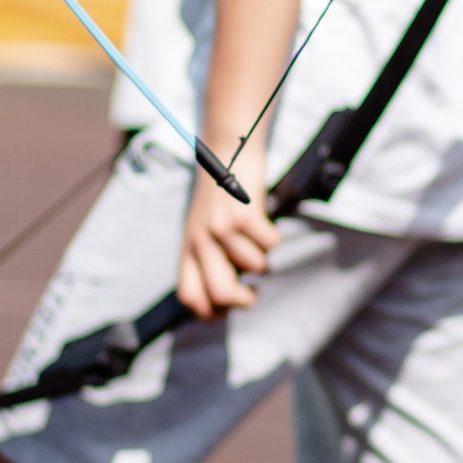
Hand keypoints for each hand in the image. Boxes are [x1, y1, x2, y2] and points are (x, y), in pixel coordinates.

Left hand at [175, 169, 279, 318]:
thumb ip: (209, 256)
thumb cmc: (220, 193)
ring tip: (258, 241)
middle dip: (242, 301)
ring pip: (253, 266)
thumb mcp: (203, 226)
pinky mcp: (243, 214)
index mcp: (188, 246)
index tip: (226, 313)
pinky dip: (274, 238)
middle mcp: (200, 240)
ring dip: (263, 259)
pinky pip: (270, 244)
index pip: (189, 295)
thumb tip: (226, 297)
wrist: (226, 149)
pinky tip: (265, 224)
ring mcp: (221, 227)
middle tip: (251, 295)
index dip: (208, 313)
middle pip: (220, 293)